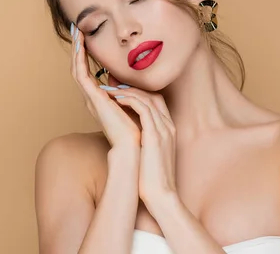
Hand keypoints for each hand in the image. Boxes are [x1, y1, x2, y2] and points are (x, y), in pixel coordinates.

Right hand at [70, 24, 140, 148]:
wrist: (134, 146)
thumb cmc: (137, 129)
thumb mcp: (134, 103)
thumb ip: (128, 91)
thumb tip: (129, 79)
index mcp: (100, 100)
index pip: (89, 73)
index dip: (87, 55)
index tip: (87, 39)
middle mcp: (92, 98)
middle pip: (80, 68)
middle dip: (78, 49)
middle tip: (77, 30)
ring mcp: (90, 98)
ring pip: (77, 68)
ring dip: (76, 50)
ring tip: (77, 32)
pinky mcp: (92, 98)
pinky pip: (81, 73)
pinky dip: (79, 58)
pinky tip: (80, 45)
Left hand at [101, 85, 177, 207]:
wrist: (161, 196)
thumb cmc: (151, 179)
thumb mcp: (148, 154)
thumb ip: (143, 140)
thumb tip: (129, 133)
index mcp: (168, 130)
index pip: (156, 101)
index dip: (139, 92)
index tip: (121, 89)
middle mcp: (169, 126)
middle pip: (153, 95)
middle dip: (133, 87)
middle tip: (113, 83)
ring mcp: (164, 130)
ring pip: (147, 98)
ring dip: (127, 91)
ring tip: (110, 89)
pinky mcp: (156, 136)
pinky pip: (144, 108)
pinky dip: (130, 100)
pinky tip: (116, 99)